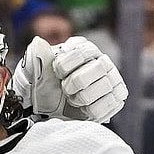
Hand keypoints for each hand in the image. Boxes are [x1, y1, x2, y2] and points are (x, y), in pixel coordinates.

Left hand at [11, 36, 127, 123]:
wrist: (50, 111)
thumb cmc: (46, 87)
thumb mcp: (37, 71)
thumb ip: (37, 56)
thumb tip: (38, 42)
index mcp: (84, 49)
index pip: (84, 50)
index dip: (67, 64)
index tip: (57, 72)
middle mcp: (102, 61)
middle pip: (98, 68)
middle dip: (77, 82)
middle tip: (66, 89)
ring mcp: (113, 79)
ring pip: (105, 86)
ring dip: (83, 97)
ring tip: (73, 99)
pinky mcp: (117, 98)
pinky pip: (109, 104)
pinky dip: (91, 110)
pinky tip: (83, 109)